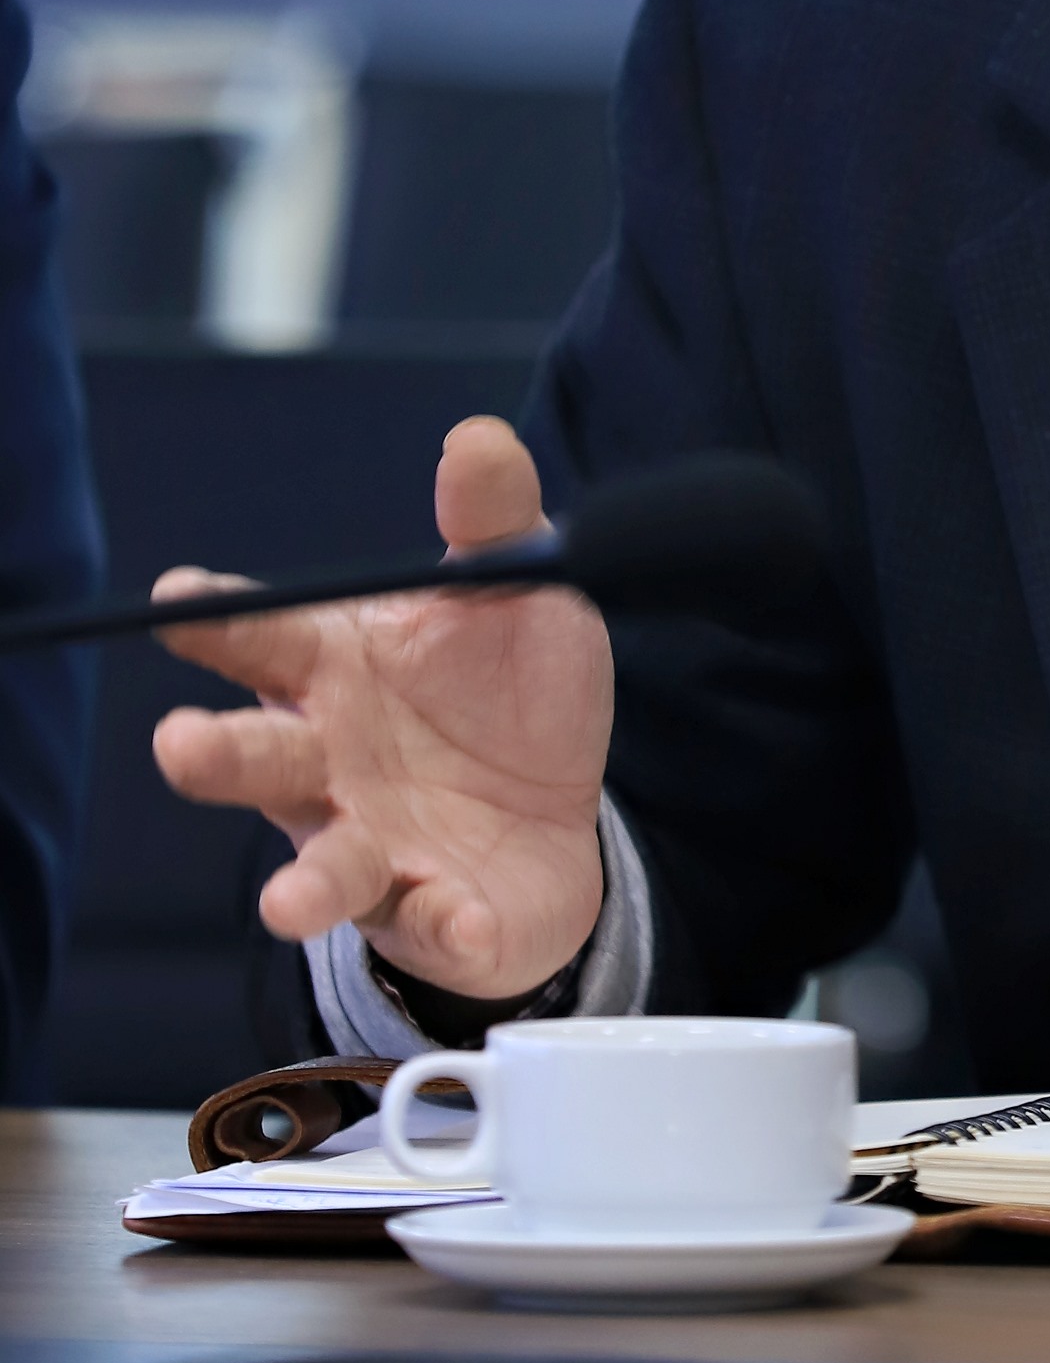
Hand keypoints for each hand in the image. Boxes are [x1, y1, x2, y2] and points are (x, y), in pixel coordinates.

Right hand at [151, 417, 612, 1000]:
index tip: (177, 599)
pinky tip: (460, 915)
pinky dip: (444, 923)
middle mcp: (330, 761)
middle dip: (218, 753)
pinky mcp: (427, 912)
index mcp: (336, 668)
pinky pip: (428, 922)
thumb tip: (478, 439)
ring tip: (285, 902)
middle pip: (259, 756)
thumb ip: (492, 522)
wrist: (559, 820)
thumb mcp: (519, 593)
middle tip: (181, 744)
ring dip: (303, 883)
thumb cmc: (506, 694)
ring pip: (321, 863)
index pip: (263, 637)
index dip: (217, 619)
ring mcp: (371, 842)